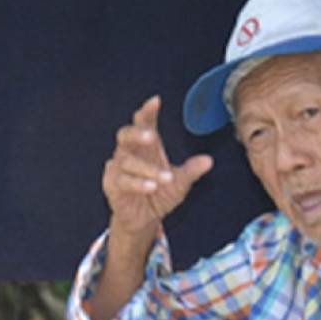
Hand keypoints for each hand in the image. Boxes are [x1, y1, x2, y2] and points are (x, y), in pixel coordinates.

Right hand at [101, 96, 213, 240]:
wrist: (145, 219)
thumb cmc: (160, 194)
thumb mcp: (180, 183)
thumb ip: (191, 171)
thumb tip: (208, 161)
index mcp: (145, 145)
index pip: (144, 122)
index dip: (148, 111)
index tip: (156, 101)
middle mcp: (128, 152)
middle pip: (125, 134)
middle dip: (137, 133)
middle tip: (151, 136)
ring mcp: (117, 167)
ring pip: (129, 162)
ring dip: (148, 170)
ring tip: (166, 178)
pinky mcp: (111, 184)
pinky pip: (122, 181)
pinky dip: (138, 183)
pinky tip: (151, 186)